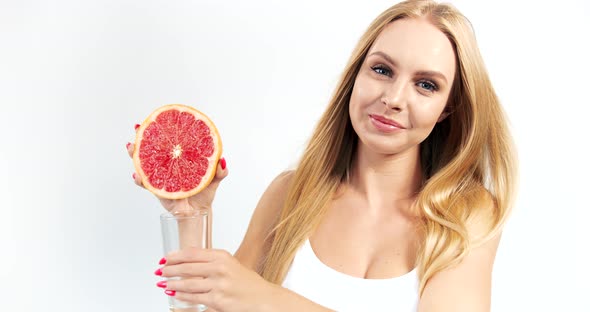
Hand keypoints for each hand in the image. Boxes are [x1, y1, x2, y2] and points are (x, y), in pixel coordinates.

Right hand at [126, 124, 227, 211]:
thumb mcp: (215, 179)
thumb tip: (222, 161)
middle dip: (143, 138)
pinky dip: (140, 179)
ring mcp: (161, 176)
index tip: (157, 119)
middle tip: (138, 128)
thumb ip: (220, 171)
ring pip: (144, 163)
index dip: (163, 131)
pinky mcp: (158, 189)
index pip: (170, 142)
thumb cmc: (205, 193)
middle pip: (153, 149)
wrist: (198, 213)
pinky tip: (137, 175)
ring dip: (136, 155)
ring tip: (131, 147)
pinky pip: (146, 183)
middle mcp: (169, 165)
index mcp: (181, 159)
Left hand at [156, 248, 276, 311]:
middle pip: (187, 267)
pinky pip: (194, 298)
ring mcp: (218, 285)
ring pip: (188, 284)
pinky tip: (174, 294)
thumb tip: (187, 261)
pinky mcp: (218, 301)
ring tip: (163, 283)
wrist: (263, 298)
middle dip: (170, 270)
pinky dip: (181, 296)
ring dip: (172, 284)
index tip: (166, 258)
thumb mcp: (230, 264)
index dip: (175, 256)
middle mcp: (220, 268)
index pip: (192, 253)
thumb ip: (211, 261)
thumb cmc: (247, 283)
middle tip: (160, 271)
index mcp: (222, 256)